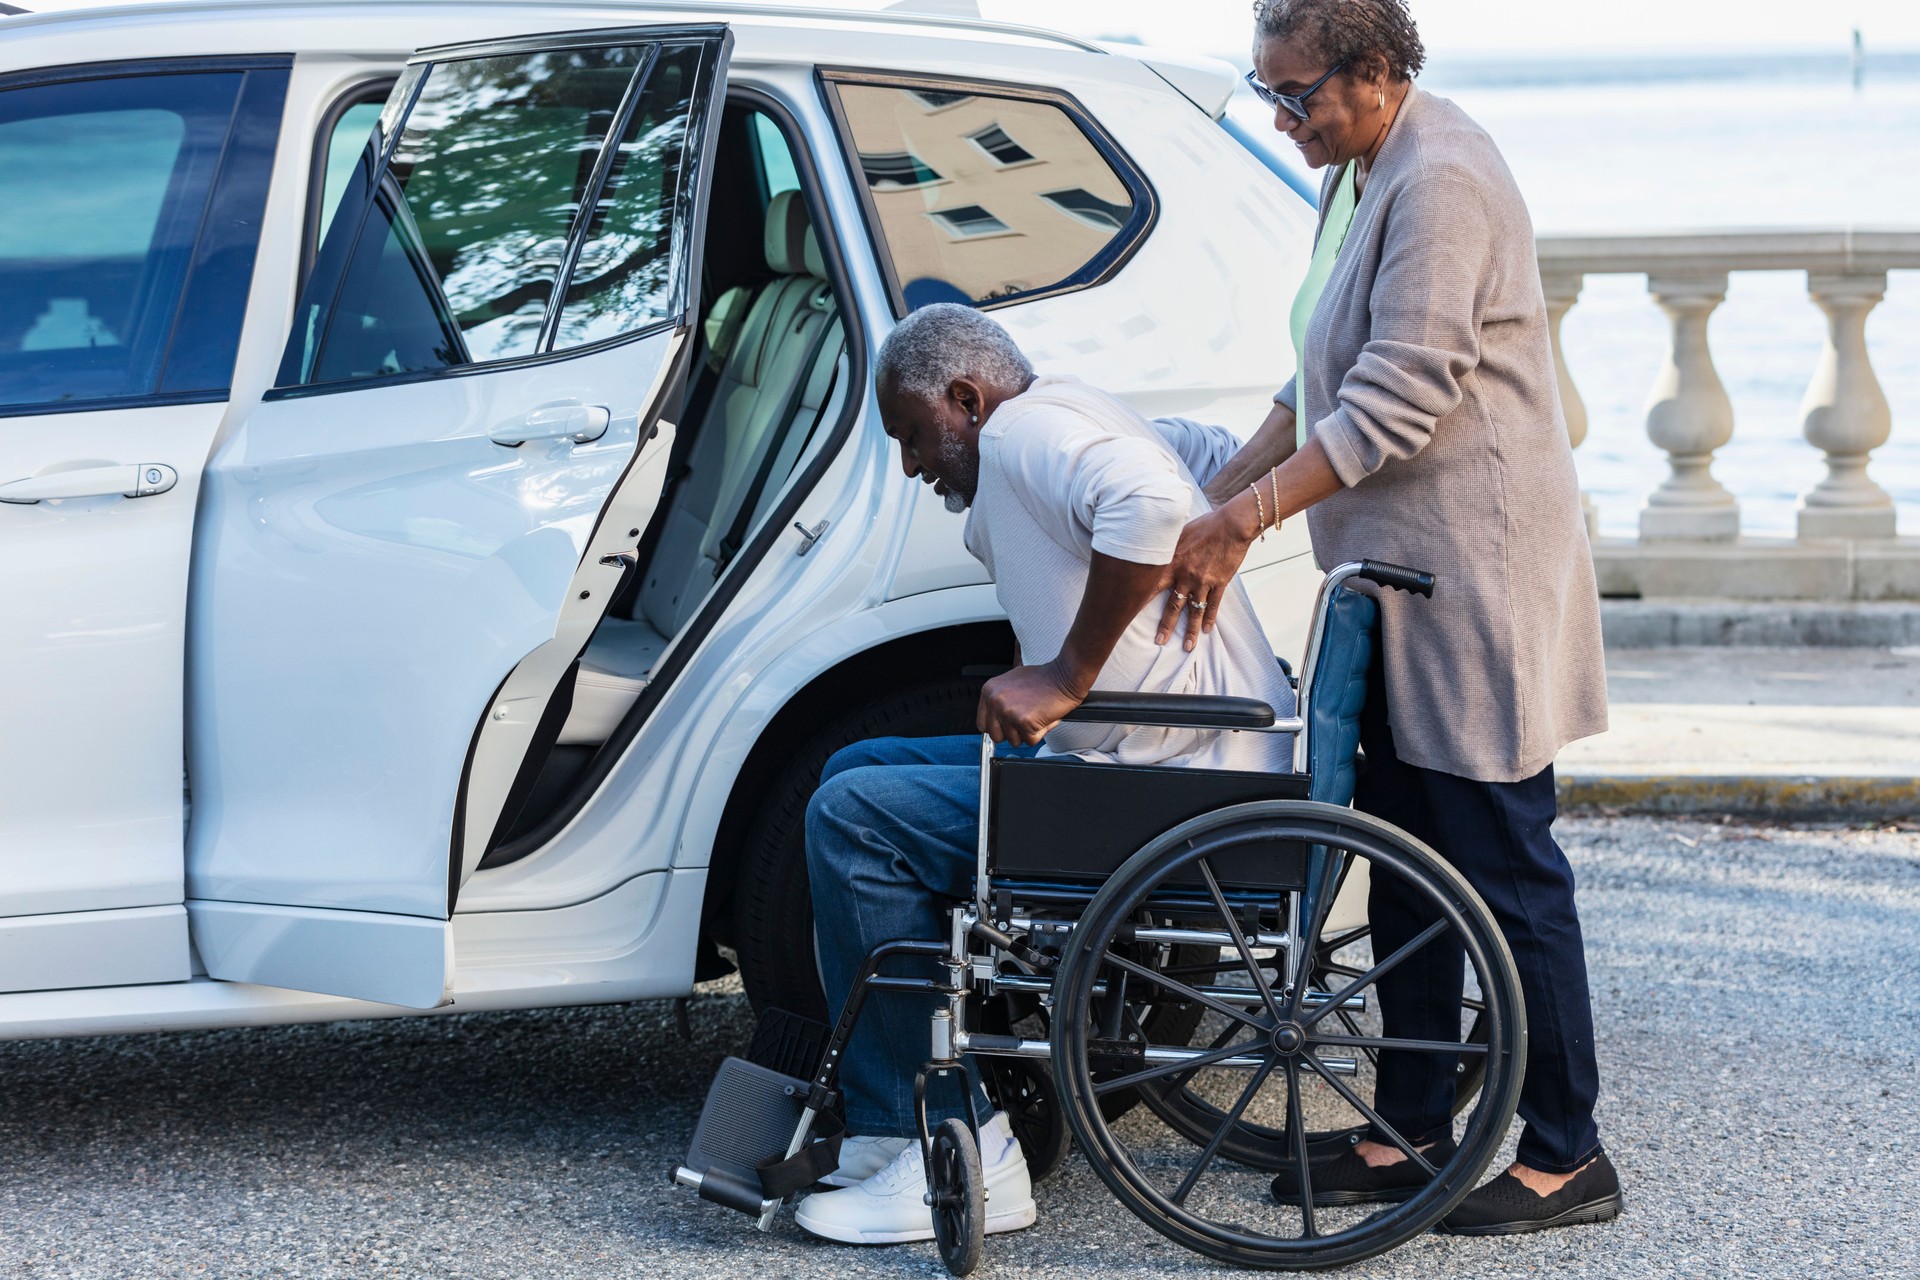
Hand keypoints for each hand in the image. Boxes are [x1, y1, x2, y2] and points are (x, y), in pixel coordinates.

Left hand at [977, 661, 1085, 745]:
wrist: (1063, 676)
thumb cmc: (1043, 678)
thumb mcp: (1012, 681)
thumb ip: (1000, 698)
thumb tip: (994, 716)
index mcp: (989, 690)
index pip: (982, 723)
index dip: (996, 728)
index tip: (1005, 727)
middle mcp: (995, 701)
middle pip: (995, 736)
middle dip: (1011, 733)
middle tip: (1024, 722)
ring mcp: (1008, 712)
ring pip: (1013, 741)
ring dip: (1027, 733)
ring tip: (1036, 716)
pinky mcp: (1023, 722)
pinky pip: (1030, 741)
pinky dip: (1040, 734)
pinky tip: (1043, 719)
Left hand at [1155, 496, 1260, 652]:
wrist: (1232, 525)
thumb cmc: (1205, 525)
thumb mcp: (1179, 533)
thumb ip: (1167, 547)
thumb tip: (1153, 551)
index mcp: (1173, 563)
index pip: (1152, 586)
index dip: (1141, 600)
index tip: (1131, 614)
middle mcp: (1186, 576)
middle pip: (1174, 605)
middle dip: (1166, 625)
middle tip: (1159, 641)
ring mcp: (1204, 581)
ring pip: (1195, 610)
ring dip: (1190, 630)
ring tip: (1187, 647)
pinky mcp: (1220, 583)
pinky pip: (1214, 605)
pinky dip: (1210, 618)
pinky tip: (1207, 630)